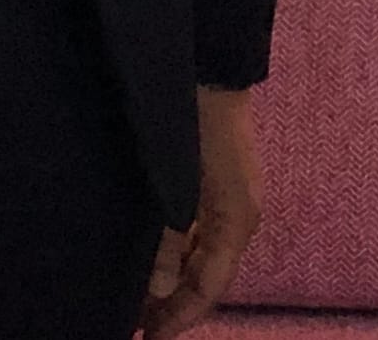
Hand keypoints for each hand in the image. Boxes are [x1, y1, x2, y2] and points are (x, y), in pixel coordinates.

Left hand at [144, 84, 262, 335]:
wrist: (207, 66)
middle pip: (209, 275)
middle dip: (176, 302)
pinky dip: (177, 251)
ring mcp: (230, 199)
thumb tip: (157, 290)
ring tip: (138, 297)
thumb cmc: (191, 124)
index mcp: (237, 221)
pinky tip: (151, 257)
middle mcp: (239, 216)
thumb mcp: (176, 187)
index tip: (151, 339)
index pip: (211, 287)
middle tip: (139, 324)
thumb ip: (167, 240)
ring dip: (175, 277)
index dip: (181, 317)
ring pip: (202, 254)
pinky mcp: (216, 183)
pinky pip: (199, 232)